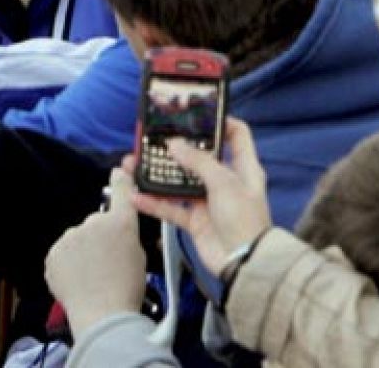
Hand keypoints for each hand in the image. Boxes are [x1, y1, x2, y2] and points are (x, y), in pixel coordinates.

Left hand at [45, 168, 146, 338]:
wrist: (102, 315)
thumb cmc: (128, 290)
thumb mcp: (140, 257)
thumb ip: (126, 236)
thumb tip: (120, 233)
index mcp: (121, 222)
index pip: (121, 191)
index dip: (121, 179)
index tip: (119, 169)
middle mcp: (93, 223)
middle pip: (96, 223)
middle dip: (100, 238)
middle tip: (107, 264)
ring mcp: (70, 237)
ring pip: (77, 240)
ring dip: (82, 252)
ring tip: (91, 277)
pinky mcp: (53, 253)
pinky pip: (62, 255)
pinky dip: (68, 265)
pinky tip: (78, 281)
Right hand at [131, 119, 272, 274]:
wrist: (243, 264)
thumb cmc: (244, 221)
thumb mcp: (224, 183)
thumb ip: (198, 161)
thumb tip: (175, 144)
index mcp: (242, 167)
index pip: (236, 135)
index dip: (220, 122)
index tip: (196, 114)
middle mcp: (225, 181)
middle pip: (198, 157)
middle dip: (175, 148)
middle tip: (153, 139)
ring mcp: (208, 201)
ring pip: (178, 182)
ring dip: (157, 175)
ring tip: (134, 165)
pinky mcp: (195, 220)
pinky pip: (170, 207)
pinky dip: (153, 202)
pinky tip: (135, 196)